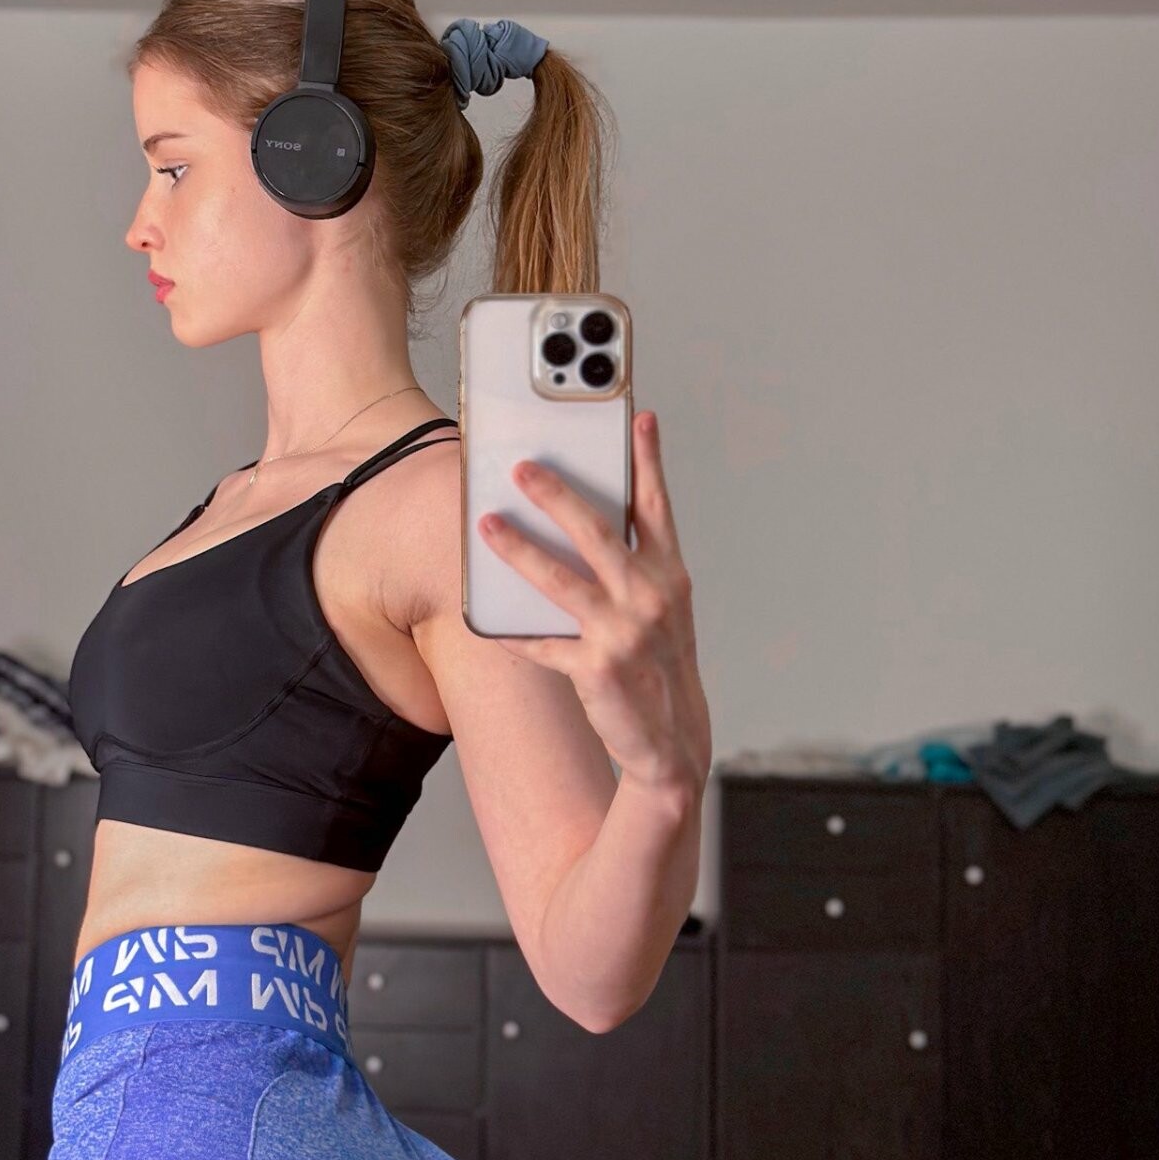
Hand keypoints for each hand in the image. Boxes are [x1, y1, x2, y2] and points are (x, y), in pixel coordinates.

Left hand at [476, 410, 712, 792]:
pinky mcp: (595, 668)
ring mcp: (623, 633)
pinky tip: (484, 619)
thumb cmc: (660, 666)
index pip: (657, 507)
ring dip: (518, 549)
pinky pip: (541, 643)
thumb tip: (583, 525)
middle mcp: (650, 598)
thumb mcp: (661, 610)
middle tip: (522, 467)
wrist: (674, 741)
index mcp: (670, 576)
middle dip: (557, 494)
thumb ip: (633, 566)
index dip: (648, 461)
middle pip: (597, 532)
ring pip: (560, 579)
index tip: (639, 418)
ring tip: (486, 526)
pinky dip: (512, 632)